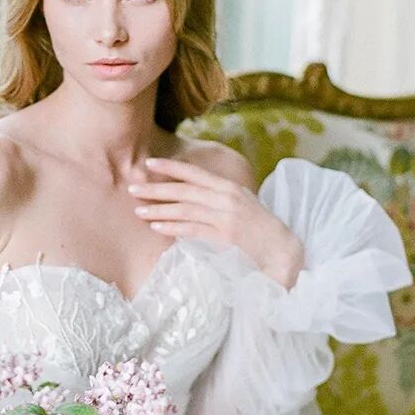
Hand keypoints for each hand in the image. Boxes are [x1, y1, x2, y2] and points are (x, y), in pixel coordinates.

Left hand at [128, 156, 304, 287]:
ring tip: (138, 211)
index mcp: (229, 187)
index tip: (149, 164)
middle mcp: (226, 198)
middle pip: (184, 190)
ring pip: (185, 209)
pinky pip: (193, 229)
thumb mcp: (240, 205)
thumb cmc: (259, 229)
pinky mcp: (225, 236)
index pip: (195, 173)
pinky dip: (173, 228)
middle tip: (132, 188)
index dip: (171, 167)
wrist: (282, 250)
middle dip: (156, 189)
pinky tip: (157, 227)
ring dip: (159, 210)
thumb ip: (218, 197)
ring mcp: (226, 216)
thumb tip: (190, 194)